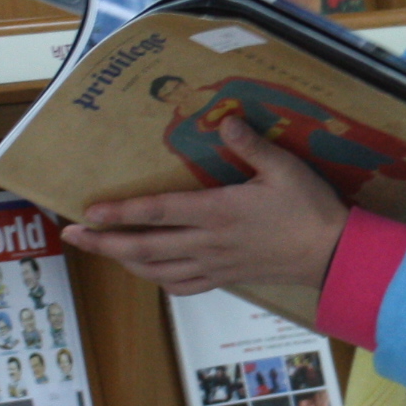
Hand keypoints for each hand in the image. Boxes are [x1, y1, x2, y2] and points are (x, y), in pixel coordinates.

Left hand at [63, 117, 348, 295]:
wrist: (333, 255)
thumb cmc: (310, 208)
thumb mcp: (285, 168)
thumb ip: (252, 145)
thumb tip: (225, 119)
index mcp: (218, 213)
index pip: (158, 213)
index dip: (121, 213)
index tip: (88, 212)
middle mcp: (208, 243)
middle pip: (144, 248)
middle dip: (103, 243)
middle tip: (72, 236)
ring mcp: (215, 265)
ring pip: (156, 270)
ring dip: (123, 261)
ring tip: (102, 250)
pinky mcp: (226, 277)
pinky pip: (182, 285)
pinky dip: (158, 279)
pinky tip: (150, 272)